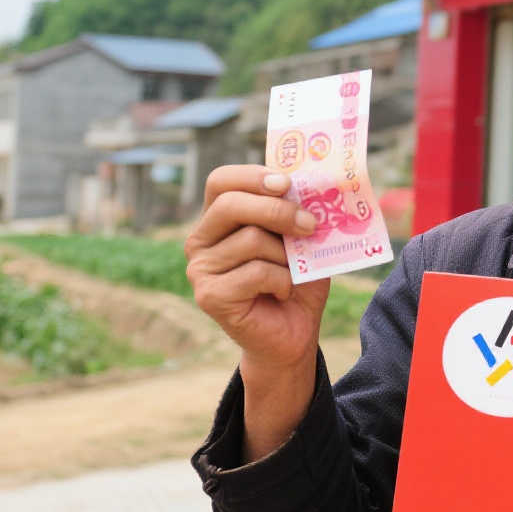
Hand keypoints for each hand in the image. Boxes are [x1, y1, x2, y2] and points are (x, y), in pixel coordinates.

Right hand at [186, 165, 331, 457]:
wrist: (293, 335)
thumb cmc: (296, 282)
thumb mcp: (301, 241)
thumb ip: (298, 212)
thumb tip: (313, 183)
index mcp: (218, 220)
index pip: (220, 181)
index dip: (253, 176)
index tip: (287, 183)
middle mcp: (200, 241)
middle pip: (231, 205)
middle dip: (277, 210)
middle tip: (310, 224)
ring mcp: (200, 269)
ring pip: (250, 240)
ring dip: (286, 256)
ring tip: (293, 272)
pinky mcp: (210, 296)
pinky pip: (255, 272)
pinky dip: (282, 281)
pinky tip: (282, 293)